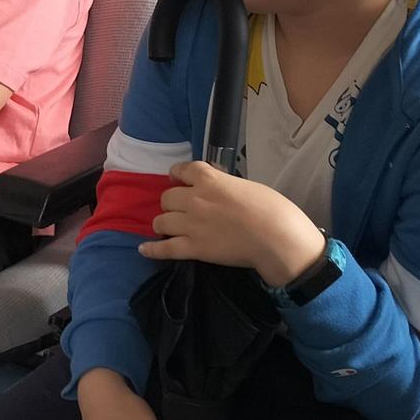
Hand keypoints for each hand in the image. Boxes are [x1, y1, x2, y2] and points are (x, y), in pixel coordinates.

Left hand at [142, 160, 325, 287]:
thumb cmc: (271, 209)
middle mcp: (194, 199)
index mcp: (210, 180)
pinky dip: (152, 250)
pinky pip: (164, 249)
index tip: (175, 177)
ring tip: (168, 228)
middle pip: (167, 197)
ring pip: (161, 221)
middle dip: (172, 203)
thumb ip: (226, 186)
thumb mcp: (247, 186)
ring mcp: (190, 224)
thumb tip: (219, 191)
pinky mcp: (193, 248)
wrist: (276, 237)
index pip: (183, 170)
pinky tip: (144, 250)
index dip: (177, 173)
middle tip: (180, 210)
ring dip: (164, 223)